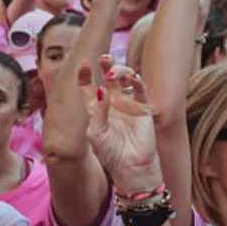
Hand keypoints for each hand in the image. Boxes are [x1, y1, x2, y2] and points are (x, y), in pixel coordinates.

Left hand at [83, 62, 160, 187]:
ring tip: (113, 74)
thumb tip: (100, 88)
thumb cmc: (110, 153)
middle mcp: (113, 102)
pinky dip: (136, 80)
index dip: (85, 74)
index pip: (88, 86)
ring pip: (125, 78)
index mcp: (97, 108)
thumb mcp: (97, 133)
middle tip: (103, 58)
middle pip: (108, 77)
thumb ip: (98, 111)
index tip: (83, 64)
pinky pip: (140, 89)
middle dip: (106, 64)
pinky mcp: (143, 107)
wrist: (131, 168)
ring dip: (120, 70)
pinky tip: (131, 77)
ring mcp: (128, 103)